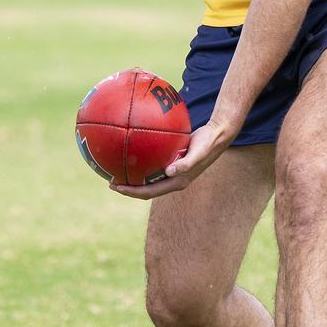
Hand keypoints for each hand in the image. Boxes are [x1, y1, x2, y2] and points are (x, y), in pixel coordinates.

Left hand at [109, 117, 236, 199]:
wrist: (216, 135)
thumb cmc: (207, 143)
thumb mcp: (198, 153)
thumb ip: (186, 164)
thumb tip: (169, 171)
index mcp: (177, 182)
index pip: (149, 192)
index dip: (132, 192)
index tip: (116, 187)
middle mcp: (173, 179)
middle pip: (146, 189)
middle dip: (128, 188)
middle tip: (111, 182)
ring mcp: (172, 172)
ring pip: (148, 178)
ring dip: (133, 177)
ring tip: (117, 170)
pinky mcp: (173, 162)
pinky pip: (153, 164)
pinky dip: (142, 162)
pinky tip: (134, 151)